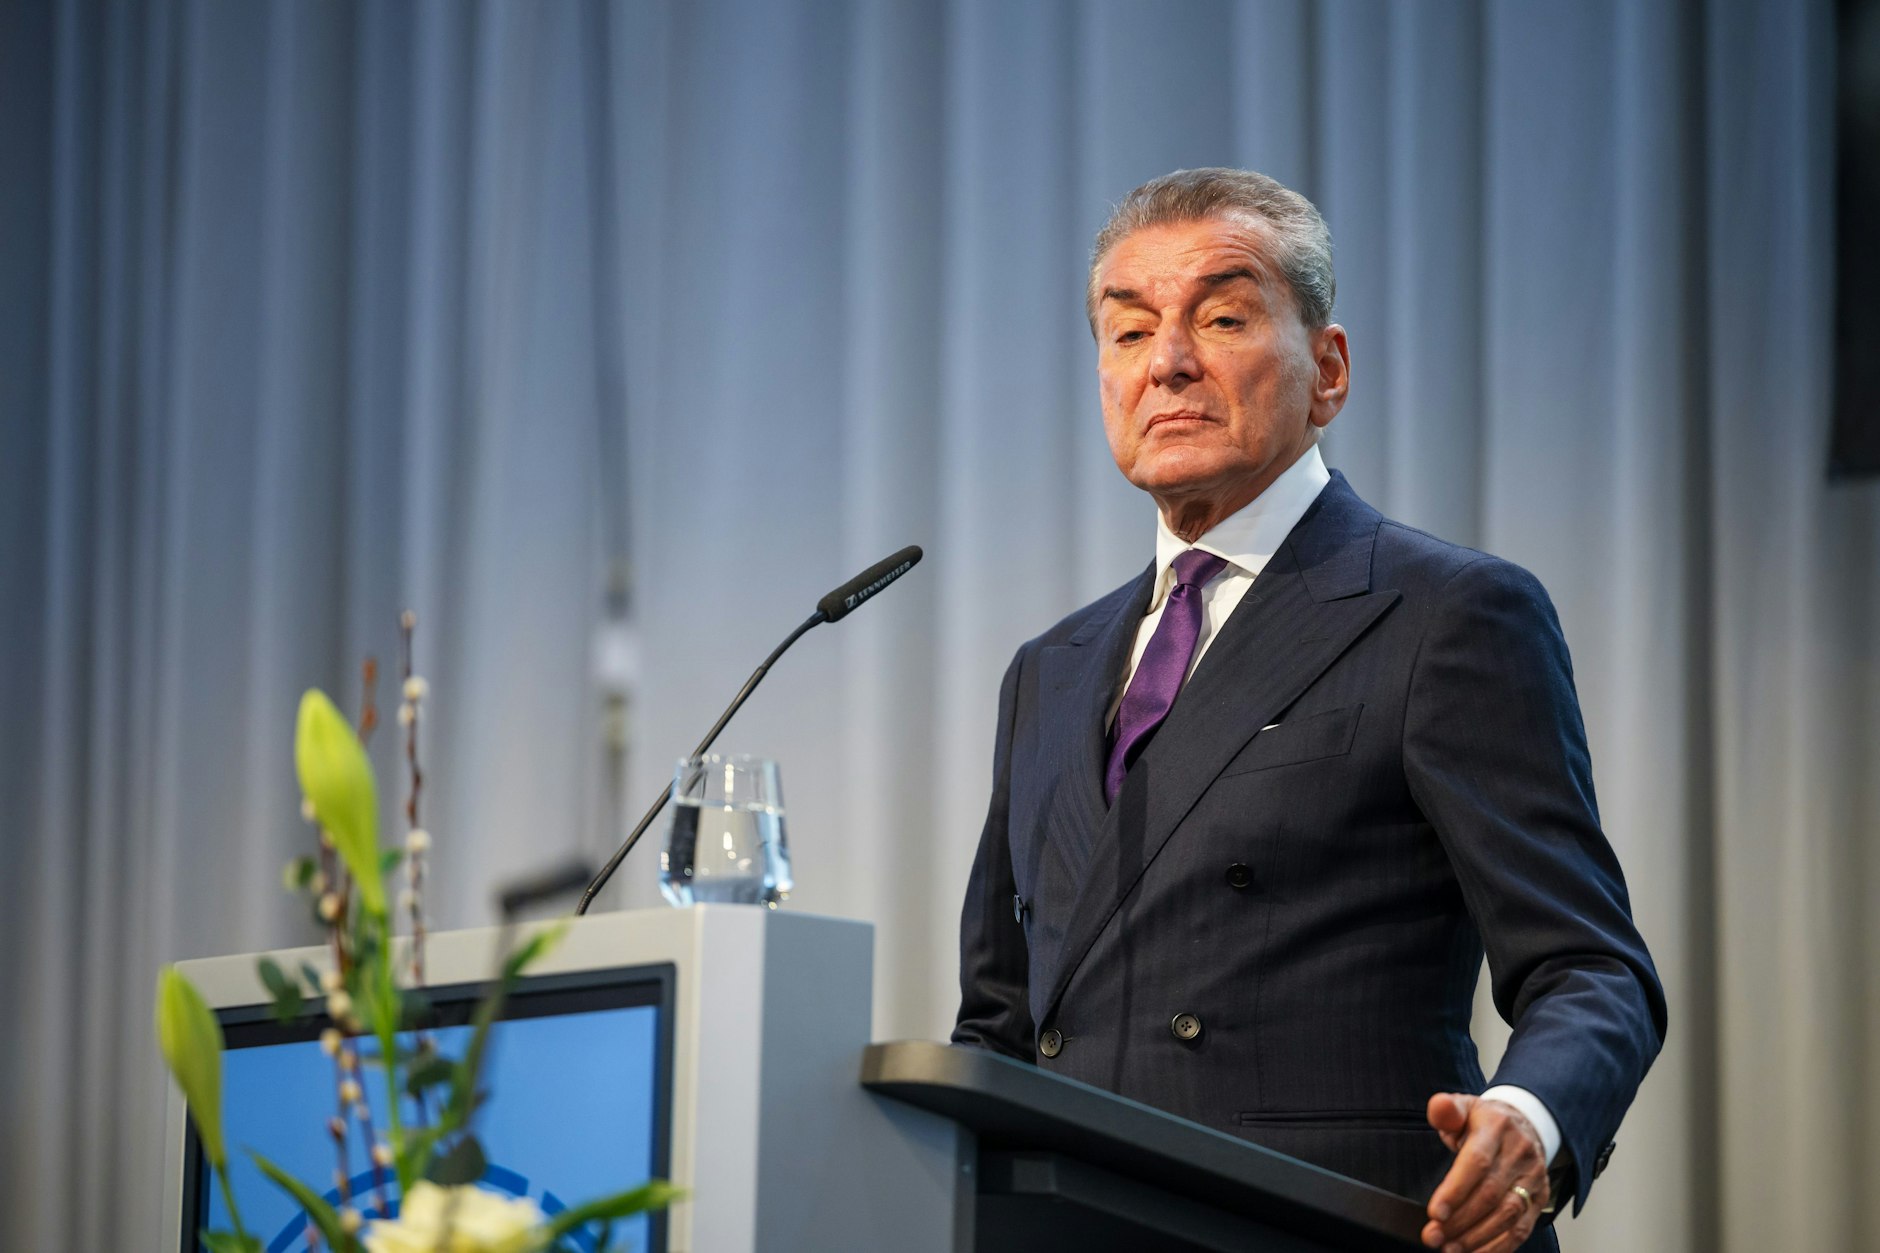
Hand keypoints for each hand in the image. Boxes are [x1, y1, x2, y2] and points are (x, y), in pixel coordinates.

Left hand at [1421, 1092, 1548, 1251]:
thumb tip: (1439, 1106)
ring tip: (1450, 1248)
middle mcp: (1519, 1154)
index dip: (1456, 1190)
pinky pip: (1522, 1228)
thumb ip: (1447, 1110)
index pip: (1477, 1162)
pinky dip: (1498, 1246)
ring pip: (1508, 1215)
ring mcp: (1533, 1179)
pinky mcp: (1540, 1199)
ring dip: (1477, 1237)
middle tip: (1434, 1236)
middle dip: (1460, 1220)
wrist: (1525, 1126)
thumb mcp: (1464, 1107)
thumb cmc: (1485, 1122)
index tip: (1435, 1213)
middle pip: (1490, 1194)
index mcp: (1497, 1128)